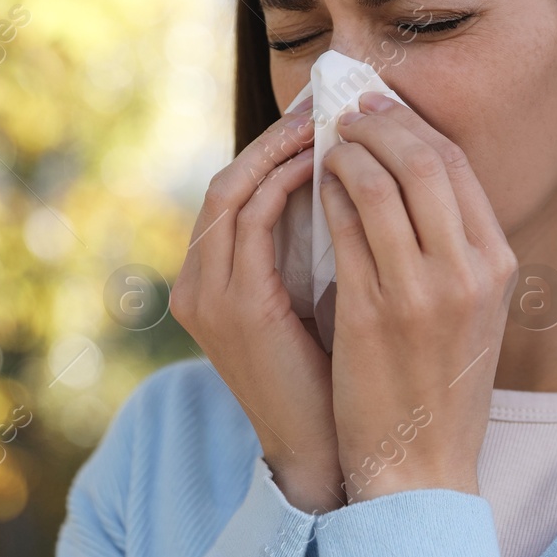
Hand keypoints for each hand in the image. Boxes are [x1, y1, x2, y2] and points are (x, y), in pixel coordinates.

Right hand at [170, 96, 344, 512]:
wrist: (331, 454)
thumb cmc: (339, 379)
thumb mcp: (320, 299)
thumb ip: (320, 247)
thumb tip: (357, 183)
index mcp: (214, 282)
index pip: (238, 191)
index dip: (276, 148)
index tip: (327, 115)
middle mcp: (199, 282)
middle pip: (229, 179)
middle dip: (278, 137)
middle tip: (330, 103)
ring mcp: (209, 293)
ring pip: (235, 188)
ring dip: (283, 148)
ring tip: (335, 122)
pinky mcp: (233, 304)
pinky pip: (254, 217)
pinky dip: (287, 181)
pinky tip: (329, 163)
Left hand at [320, 91, 518, 501]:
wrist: (421, 462)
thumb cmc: (440, 384)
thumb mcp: (474, 310)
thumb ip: (458, 248)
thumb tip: (415, 175)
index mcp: (497, 265)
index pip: (457, 167)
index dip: (414, 126)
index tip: (381, 107)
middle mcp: (468, 271)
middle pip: (425, 162)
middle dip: (380, 124)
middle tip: (347, 110)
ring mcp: (422, 292)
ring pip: (381, 186)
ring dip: (347, 153)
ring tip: (326, 143)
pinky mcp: (374, 313)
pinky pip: (347, 230)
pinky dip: (329, 195)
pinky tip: (314, 187)